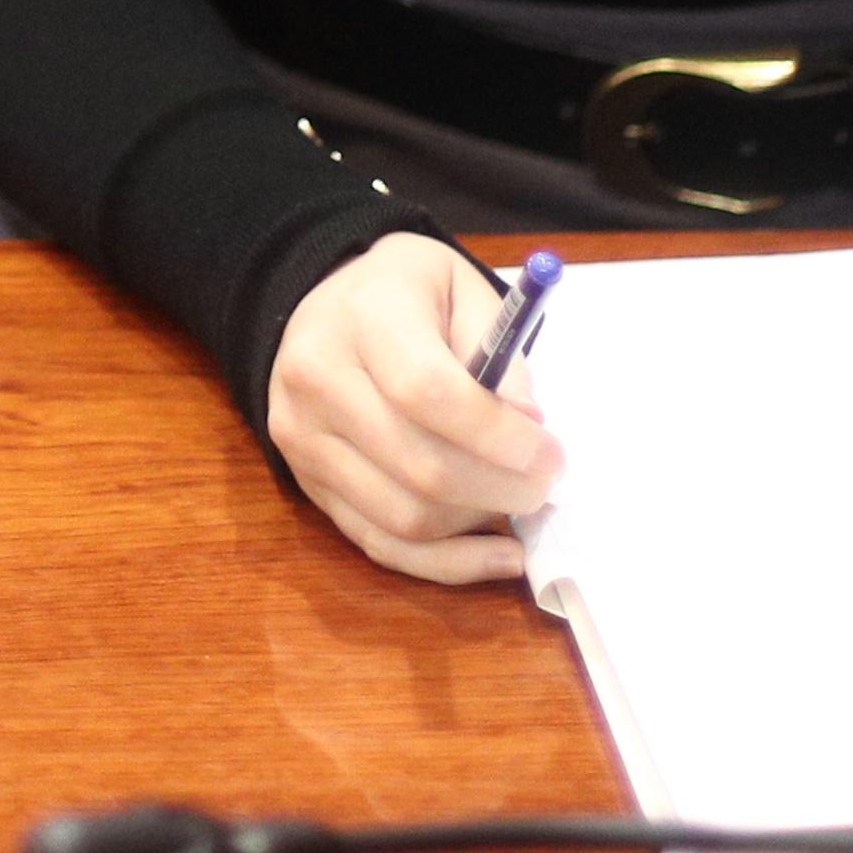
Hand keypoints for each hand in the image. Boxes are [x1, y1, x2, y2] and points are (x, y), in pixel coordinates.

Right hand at [267, 232, 560, 582]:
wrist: (320, 305)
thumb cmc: (404, 293)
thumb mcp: (462, 288)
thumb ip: (500, 355)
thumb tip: (529, 429)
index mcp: (362, 318)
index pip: (427, 393)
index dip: (498, 437)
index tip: (550, 452)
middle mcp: (317, 380)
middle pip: (418, 466)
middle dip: (500, 488)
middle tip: (545, 483)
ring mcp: (302, 439)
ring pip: (402, 517)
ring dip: (477, 524)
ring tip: (516, 501)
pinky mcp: (305, 482)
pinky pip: (379, 544)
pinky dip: (447, 564)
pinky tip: (497, 556)